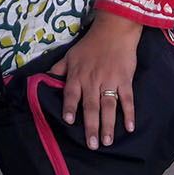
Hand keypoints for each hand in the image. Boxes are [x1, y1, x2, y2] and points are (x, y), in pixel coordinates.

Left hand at [48, 12, 142, 149]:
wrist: (114, 29)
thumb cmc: (90, 44)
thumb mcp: (70, 55)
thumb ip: (58, 70)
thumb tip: (43, 80)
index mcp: (78, 74)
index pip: (72, 93)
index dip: (70, 107)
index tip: (69, 121)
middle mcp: (92, 79)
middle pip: (91, 105)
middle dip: (91, 126)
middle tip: (91, 145)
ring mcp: (110, 80)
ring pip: (108, 105)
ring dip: (108, 124)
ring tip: (107, 142)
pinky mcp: (125, 79)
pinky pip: (127, 98)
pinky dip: (129, 113)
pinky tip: (130, 127)